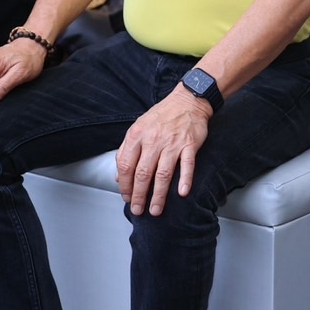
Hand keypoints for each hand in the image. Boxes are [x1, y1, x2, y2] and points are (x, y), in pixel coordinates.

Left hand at [116, 86, 211, 216]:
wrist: (188, 100)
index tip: (126, 197)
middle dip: (139, 195)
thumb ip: (126, 151)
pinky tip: (182, 192)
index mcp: (137, 135)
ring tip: (155, 210)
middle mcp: (153, 140)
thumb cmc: (162, 115)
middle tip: (138, 210)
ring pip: (163, 173)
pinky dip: (185, 179)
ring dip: (158, 194)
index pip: (126, 165)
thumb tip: (119, 177)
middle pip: (142, 173)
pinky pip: (187, 164)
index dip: (125, 185)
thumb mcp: (138, 127)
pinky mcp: (190, 144)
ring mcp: (172, 142)